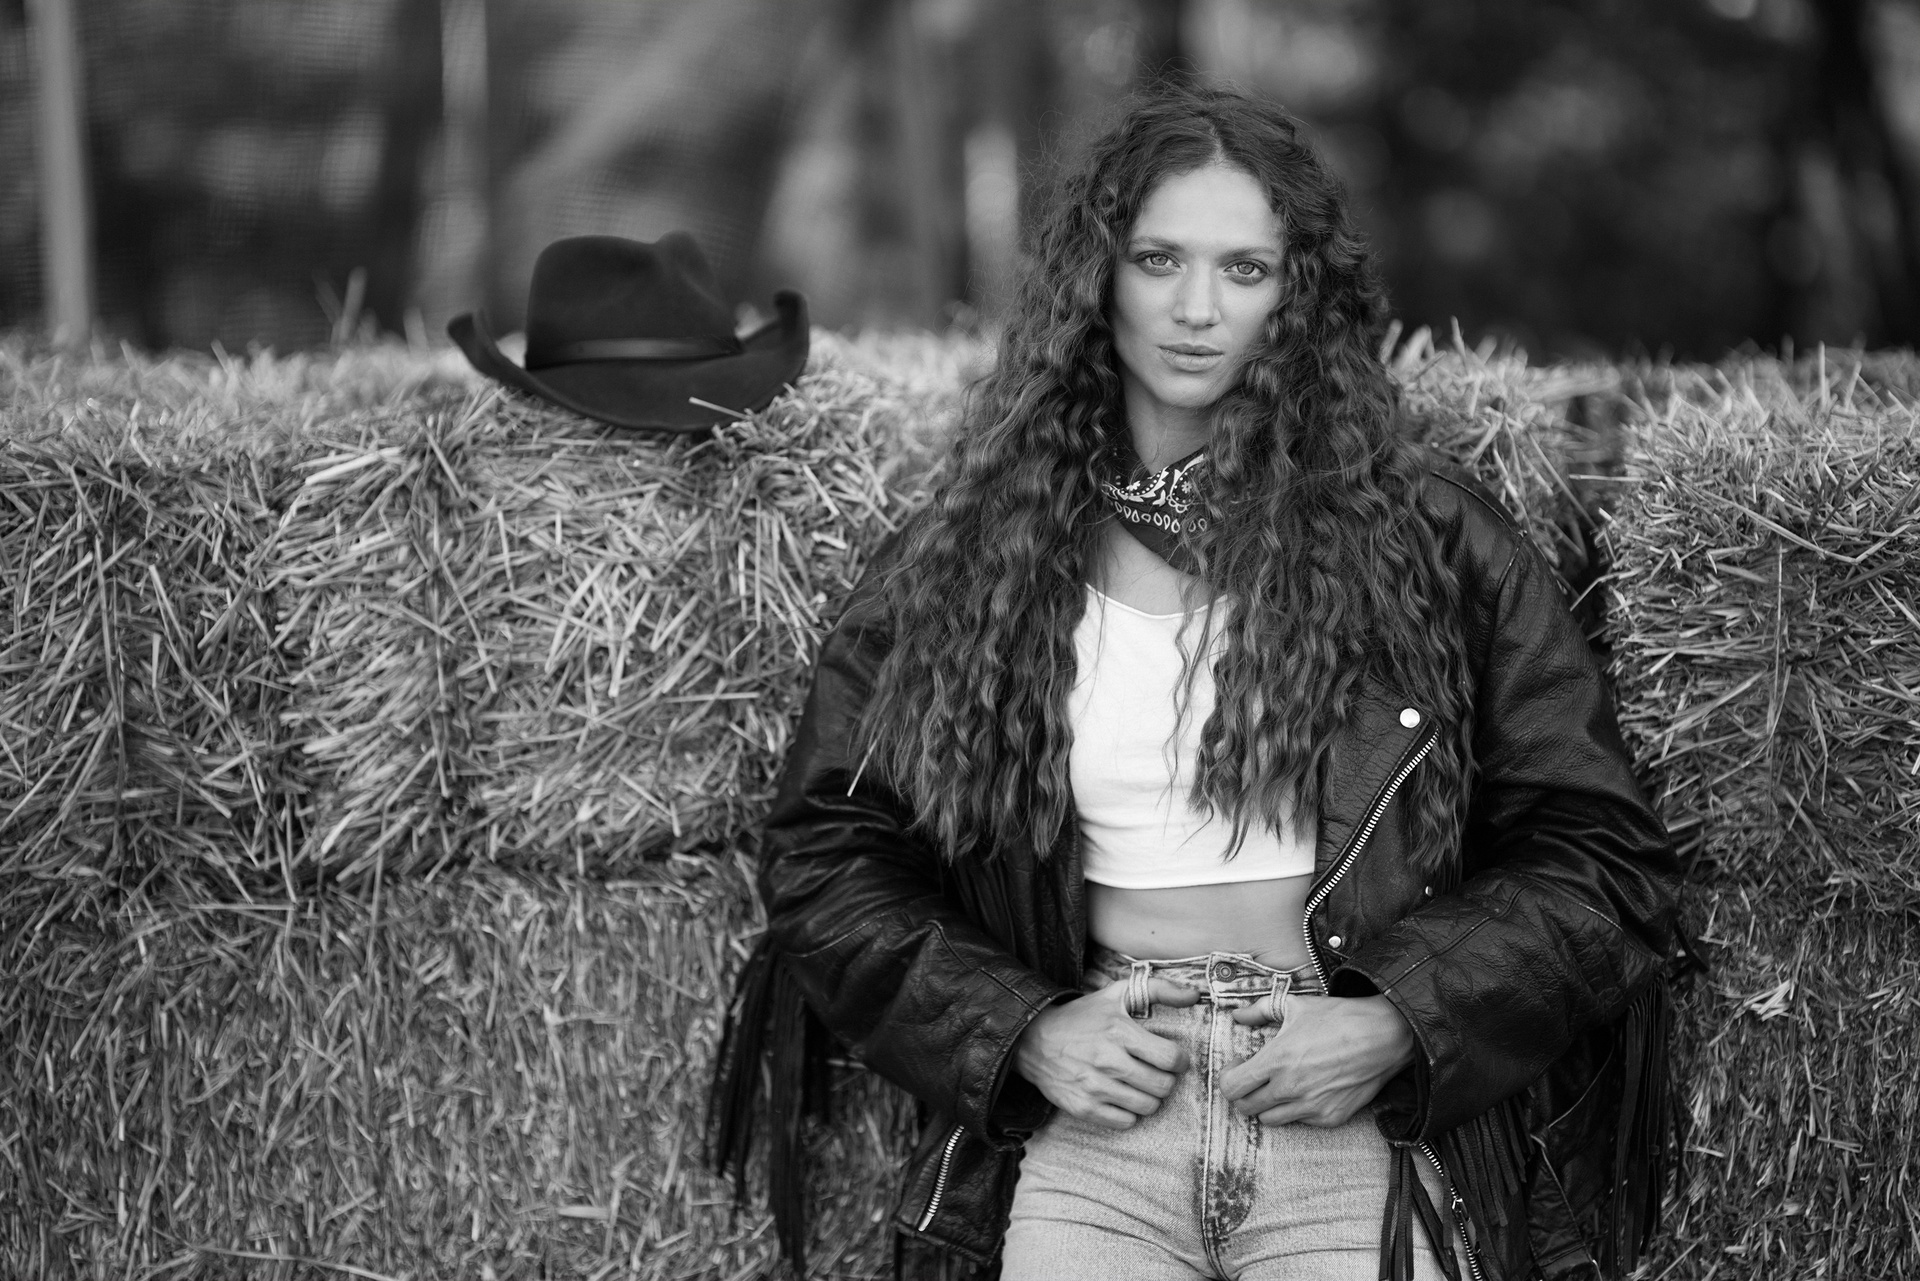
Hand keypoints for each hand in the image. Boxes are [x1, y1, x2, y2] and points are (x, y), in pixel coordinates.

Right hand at [1012, 977, 1198, 1129]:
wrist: (1035, 1040)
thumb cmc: (1085, 1016)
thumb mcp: (1118, 994)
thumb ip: (1160, 989)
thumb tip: (1194, 994)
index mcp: (1119, 1032)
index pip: (1171, 1059)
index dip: (1179, 1060)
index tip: (1172, 1058)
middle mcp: (1107, 1061)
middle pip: (1162, 1086)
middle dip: (1165, 1080)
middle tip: (1155, 1072)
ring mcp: (1094, 1087)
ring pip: (1147, 1107)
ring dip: (1149, 1097)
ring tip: (1139, 1084)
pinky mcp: (1083, 1107)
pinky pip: (1125, 1122)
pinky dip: (1128, 1113)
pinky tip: (1121, 1096)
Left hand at [1216, 994, 1416, 1126]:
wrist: (1384, 1036)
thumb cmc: (1339, 1017)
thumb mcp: (1295, 1005)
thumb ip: (1259, 1010)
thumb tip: (1236, 1014)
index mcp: (1277, 1060)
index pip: (1232, 1087)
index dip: (1228, 1077)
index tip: (1237, 1066)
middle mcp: (1290, 1088)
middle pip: (1245, 1107)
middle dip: (1244, 1093)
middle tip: (1254, 1077)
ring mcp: (1311, 1107)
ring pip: (1269, 1120)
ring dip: (1267, 1104)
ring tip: (1279, 1084)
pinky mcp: (1330, 1118)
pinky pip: (1300, 1121)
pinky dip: (1296, 1109)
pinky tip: (1306, 1088)